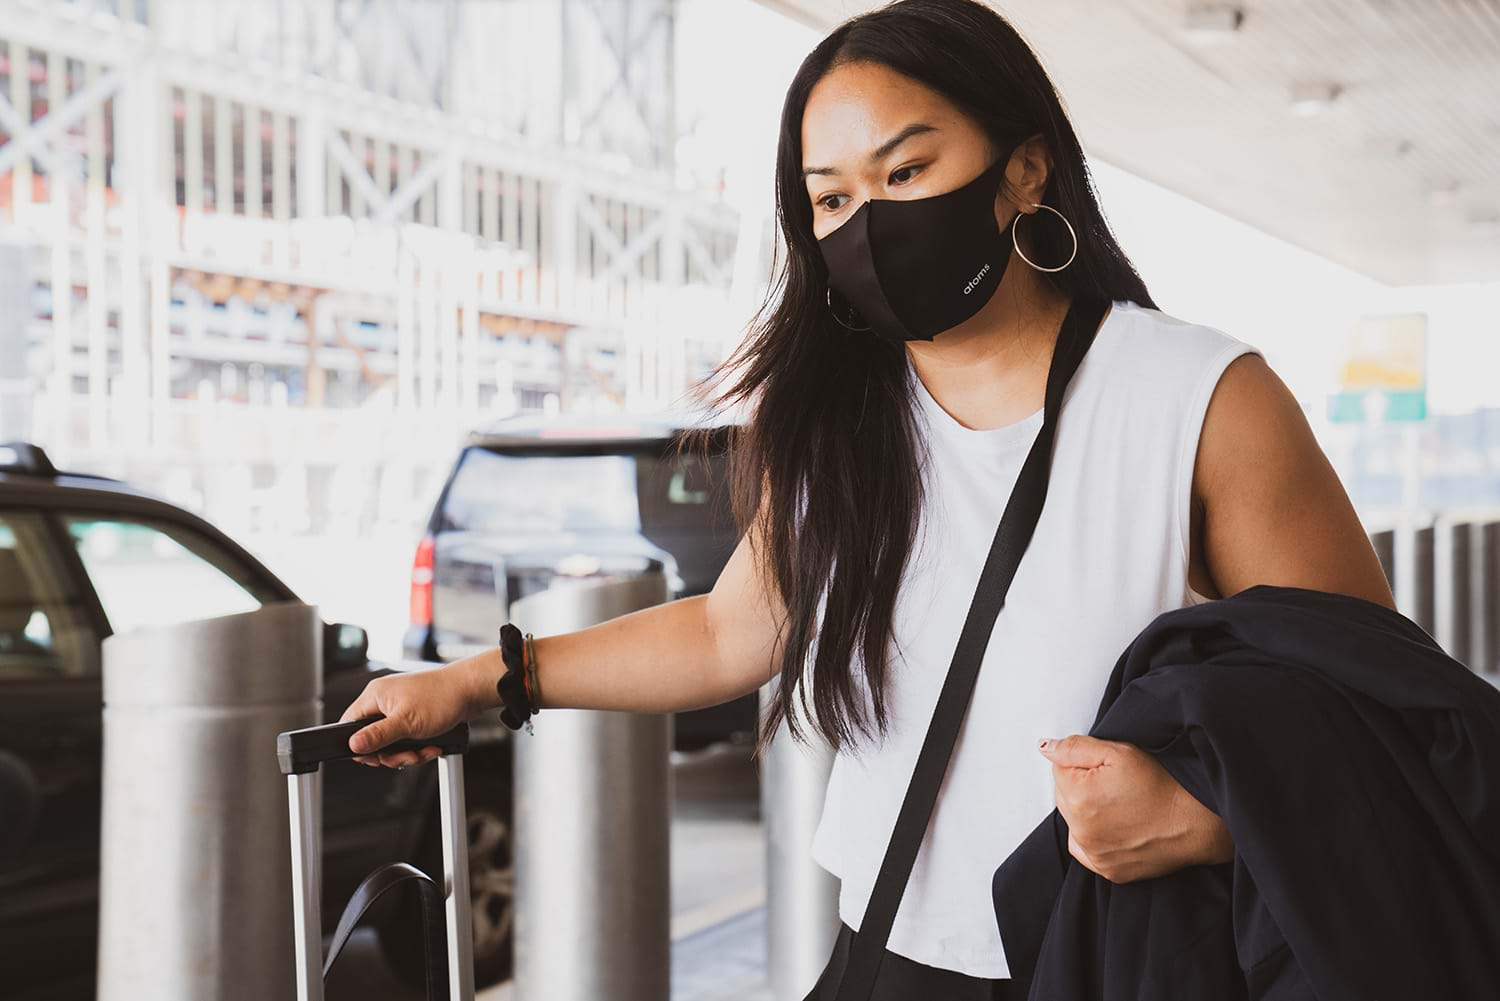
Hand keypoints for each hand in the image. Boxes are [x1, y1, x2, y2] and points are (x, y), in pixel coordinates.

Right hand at [338, 658, 490, 768]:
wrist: (471, 690)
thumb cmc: (441, 697)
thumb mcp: (405, 722)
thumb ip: (377, 735)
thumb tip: (353, 745)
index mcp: (375, 696)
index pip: (350, 723)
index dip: (358, 744)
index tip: (374, 757)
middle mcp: (385, 700)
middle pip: (373, 738)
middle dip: (391, 753)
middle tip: (406, 757)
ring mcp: (401, 708)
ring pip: (392, 742)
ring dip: (408, 753)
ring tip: (423, 753)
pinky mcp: (415, 715)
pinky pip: (408, 738)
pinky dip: (419, 747)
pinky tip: (431, 747)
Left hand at [1038, 734, 1232, 882]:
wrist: (1195, 820)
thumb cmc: (1161, 784)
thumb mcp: (1119, 752)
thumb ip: (1075, 748)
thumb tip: (1046, 748)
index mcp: (1077, 797)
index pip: (1059, 769)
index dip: (1083, 762)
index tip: (1106, 767)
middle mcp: (1080, 830)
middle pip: (1063, 796)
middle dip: (1081, 785)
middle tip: (1116, 784)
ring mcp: (1094, 855)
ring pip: (1073, 822)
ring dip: (1085, 812)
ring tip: (1117, 804)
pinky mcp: (1108, 871)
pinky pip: (1086, 850)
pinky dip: (1093, 838)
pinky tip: (1114, 826)